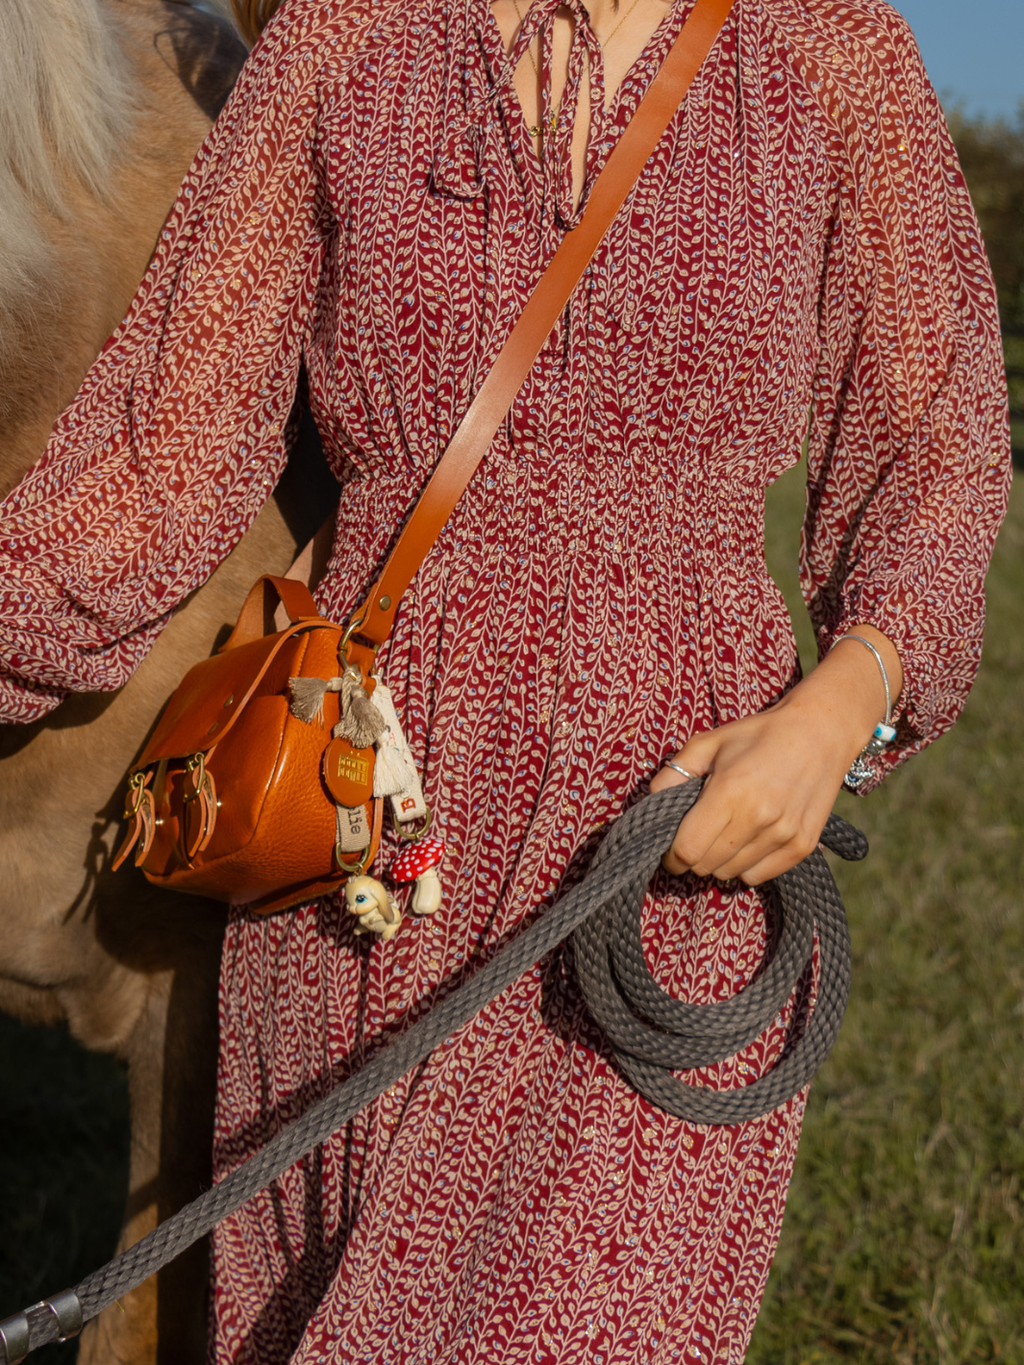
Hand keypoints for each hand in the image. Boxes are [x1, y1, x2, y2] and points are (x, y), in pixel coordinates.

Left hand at [649, 625, 901, 884]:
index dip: (671, 855)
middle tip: (696, 836)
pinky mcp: (802, 847)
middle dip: (692, 857)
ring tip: (724, 833)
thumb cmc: (759, 735)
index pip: (688, 849)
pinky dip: (745, 866)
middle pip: (706, 866)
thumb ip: (673, 773)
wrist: (822, 733)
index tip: (669, 848)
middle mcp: (759, 818)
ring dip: (719, 861)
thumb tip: (650, 802)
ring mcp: (784, 836)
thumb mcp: (709, 742)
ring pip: (730, 874)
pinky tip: (748, 839)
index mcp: (730, 791)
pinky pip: (758, 877)